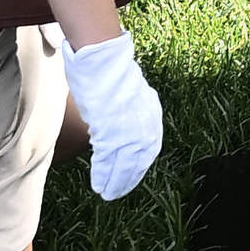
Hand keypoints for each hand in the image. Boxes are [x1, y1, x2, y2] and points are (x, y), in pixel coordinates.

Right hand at [59, 33, 163, 199]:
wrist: (102, 57)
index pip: (149, 146)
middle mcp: (144, 122)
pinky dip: (104, 174)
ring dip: (115, 181)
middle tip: (117, 192)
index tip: (131, 176)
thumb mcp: (126, 93)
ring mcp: (128, 126)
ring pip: (124, 163)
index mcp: (150, 112)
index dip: (139, 164)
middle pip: (139, 159)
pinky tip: (99, 185)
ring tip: (107, 194)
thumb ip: (127, 110)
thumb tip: (118, 122)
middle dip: (128, 177)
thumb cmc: (107, 71)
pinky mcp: (111, 129)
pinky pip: (108, 159)